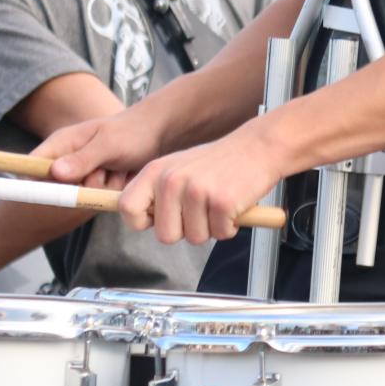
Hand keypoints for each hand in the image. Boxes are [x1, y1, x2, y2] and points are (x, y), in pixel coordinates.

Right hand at [41, 106, 165, 186]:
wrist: (159, 132)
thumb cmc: (132, 131)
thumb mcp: (108, 143)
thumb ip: (83, 158)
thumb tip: (55, 173)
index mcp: (62, 143)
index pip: (32, 166)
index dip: (32, 183)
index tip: (50, 191)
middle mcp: (68, 159)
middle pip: (59, 188)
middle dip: (85, 184)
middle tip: (105, 169)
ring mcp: (83, 172)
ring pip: (82, 195)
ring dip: (103, 186)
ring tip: (119, 167)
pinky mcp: (97, 182)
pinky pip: (97, 197)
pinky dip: (113, 190)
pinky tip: (124, 174)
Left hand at [118, 122, 285, 244]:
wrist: (258, 147)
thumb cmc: (219, 162)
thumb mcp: (177, 168)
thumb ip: (156, 192)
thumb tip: (140, 220)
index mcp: (156, 171)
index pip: (127, 207)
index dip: (141, 222)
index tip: (156, 220)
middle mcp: (172, 181)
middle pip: (165, 236)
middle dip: (186, 231)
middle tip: (201, 212)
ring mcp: (197, 191)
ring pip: (195, 238)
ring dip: (211, 228)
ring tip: (218, 204)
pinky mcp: (222, 202)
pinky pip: (220, 234)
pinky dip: (230, 226)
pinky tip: (233, 205)